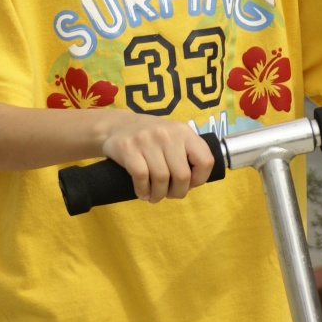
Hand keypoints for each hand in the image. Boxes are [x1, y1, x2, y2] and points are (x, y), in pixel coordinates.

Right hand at [99, 111, 215, 202]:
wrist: (116, 125)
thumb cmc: (150, 137)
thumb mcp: (173, 136)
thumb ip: (186, 154)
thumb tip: (193, 183)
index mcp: (184, 132)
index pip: (205, 161)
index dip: (200, 179)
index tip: (189, 184)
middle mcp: (167, 134)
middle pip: (182, 175)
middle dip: (177, 192)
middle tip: (169, 194)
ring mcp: (147, 140)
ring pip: (161, 179)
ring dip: (158, 194)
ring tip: (154, 196)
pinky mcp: (128, 148)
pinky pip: (141, 177)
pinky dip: (143, 190)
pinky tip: (143, 192)